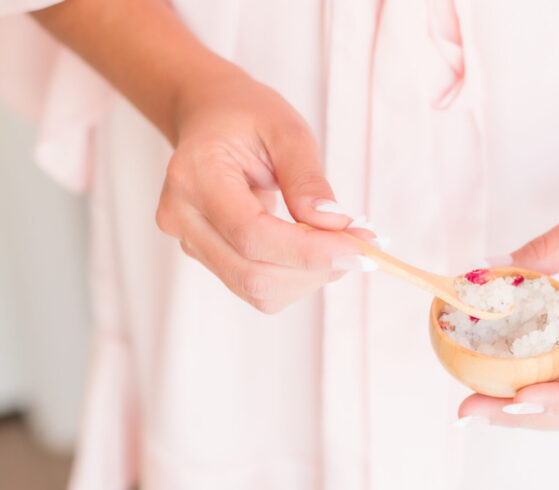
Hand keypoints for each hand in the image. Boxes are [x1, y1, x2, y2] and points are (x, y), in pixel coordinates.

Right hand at [155, 62, 368, 312]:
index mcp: (194, 176)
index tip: (359, 249)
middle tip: (362, 248)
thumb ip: (308, 178)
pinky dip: (296, 279)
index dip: (309, 251)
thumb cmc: (247, 117)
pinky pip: (256, 288)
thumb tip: (332, 224)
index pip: (252, 234)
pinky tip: (316, 253)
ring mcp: (190, 243)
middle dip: (316, 269)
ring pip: (257, 289)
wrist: (210, 119)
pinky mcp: (208, 259)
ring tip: (342, 246)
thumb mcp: (285, 130)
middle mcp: (182, 217)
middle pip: (254, 272)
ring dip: (310, 278)